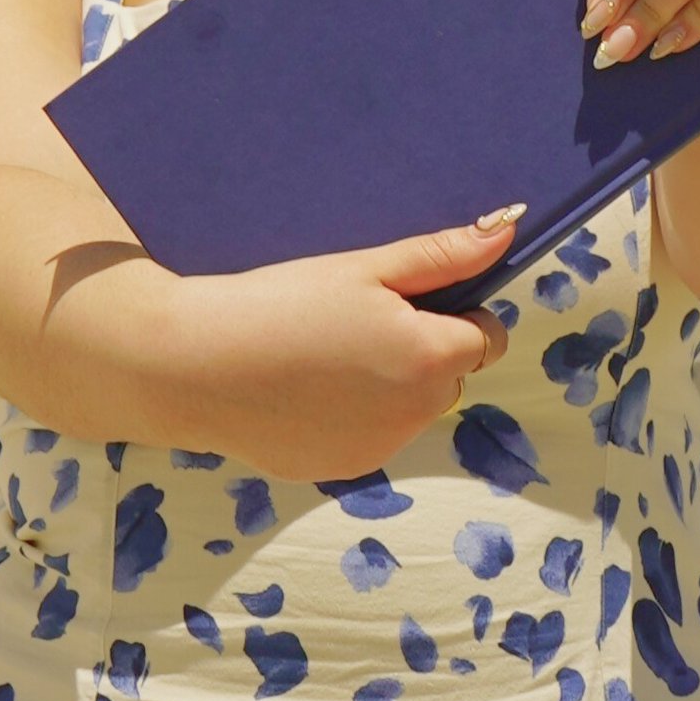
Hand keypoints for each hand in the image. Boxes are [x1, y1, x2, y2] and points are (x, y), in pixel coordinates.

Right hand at [157, 213, 519, 481]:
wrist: (194, 364)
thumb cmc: (279, 303)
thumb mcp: (363, 268)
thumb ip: (441, 255)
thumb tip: (506, 231)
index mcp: (430, 358)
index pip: (486, 337)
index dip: (453, 313)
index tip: (404, 299)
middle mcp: (416, 414)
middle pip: (448, 375)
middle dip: (421, 351)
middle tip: (355, 322)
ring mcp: (380, 448)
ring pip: (410, 408)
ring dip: (390, 386)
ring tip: (323, 354)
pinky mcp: (342, 469)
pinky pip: (370, 436)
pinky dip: (352, 415)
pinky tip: (304, 390)